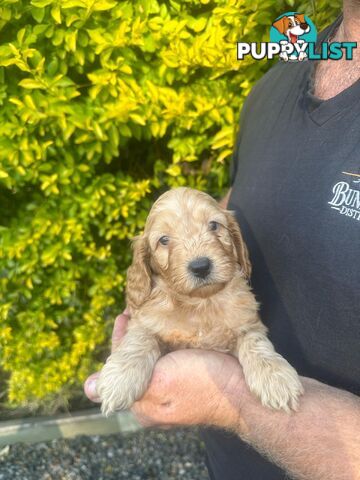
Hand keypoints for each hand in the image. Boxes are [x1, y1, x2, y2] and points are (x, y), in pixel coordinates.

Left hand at [84, 311, 244, 428]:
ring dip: (155, 332)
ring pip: (157, 354)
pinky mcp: (192, 378)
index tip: (125, 312)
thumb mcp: (161, 382)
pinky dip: (171, 337)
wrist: (245, 394)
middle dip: (138, 332)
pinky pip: (174, 354)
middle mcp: (156, 397)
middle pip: (140, 358)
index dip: (122, 337)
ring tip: (155, 309)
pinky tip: (175, 322)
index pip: (123, 364)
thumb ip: (126, 381)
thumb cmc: (203, 385)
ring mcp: (175, 388)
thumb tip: (89, 389)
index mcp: (143, 402)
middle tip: (140, 306)